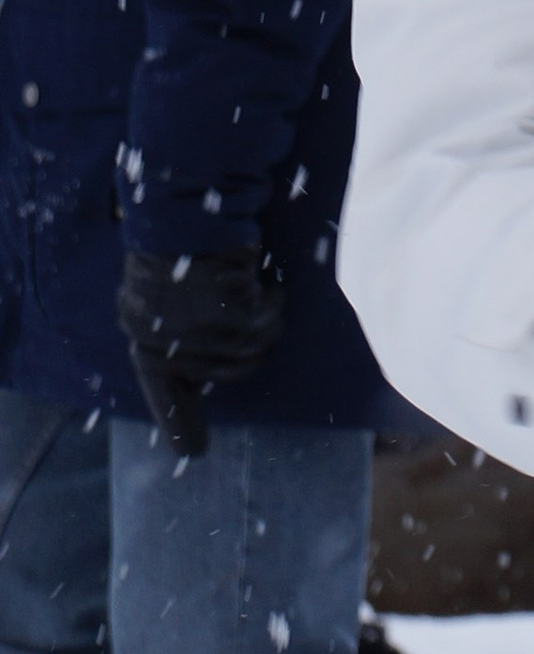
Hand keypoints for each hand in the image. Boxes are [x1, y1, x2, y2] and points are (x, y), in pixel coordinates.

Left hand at [117, 246, 283, 461]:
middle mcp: (164, 341)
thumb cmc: (178, 234)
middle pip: (229, 369)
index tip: (194, 452)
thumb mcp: (160, 285)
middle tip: (248, 307)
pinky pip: (265, 322)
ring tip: (254, 284)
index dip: (181, 421)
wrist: (185, 201)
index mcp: (143, 332)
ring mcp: (196, 332)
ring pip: (253, 348)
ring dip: (262, 318)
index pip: (162, 390)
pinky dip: (270, 300)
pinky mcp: (226, 317)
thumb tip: (199, 363)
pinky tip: (260, 276)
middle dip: (247, 341)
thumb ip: (174, 325)